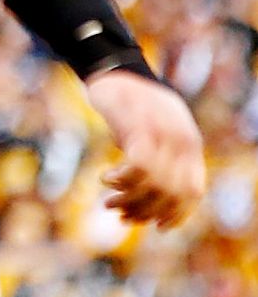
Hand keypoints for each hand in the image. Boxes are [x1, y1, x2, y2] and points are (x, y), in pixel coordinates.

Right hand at [85, 69, 205, 228]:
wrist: (114, 70)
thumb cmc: (130, 104)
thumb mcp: (154, 132)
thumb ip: (160, 157)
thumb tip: (151, 193)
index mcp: (189, 144)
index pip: (192, 191)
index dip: (176, 214)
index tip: (156, 226)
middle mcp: (182, 140)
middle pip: (172, 193)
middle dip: (146, 211)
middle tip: (120, 214)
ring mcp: (162, 133)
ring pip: (154, 184)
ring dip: (129, 200)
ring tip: (110, 202)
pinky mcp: (139, 127)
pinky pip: (137, 167)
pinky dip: (121, 180)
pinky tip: (105, 179)